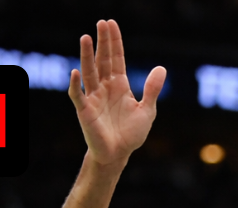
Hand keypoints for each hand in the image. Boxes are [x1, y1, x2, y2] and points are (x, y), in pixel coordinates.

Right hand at [68, 20, 165, 166]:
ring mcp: (94, 98)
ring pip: (90, 72)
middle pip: (103, 60)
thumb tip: (161, 68)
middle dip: (102, 42)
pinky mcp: (85, 111)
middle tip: (101, 23)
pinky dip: (76, 85)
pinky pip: (79, 95)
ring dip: (87, 56)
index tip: (111, 24)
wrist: (119, 154)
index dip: (115, 42)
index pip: (116, 59)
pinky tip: (76, 72)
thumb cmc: (131, 134)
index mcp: (120, 85)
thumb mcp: (147, 111)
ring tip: (86, 37)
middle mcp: (105, 88)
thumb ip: (152, 89)